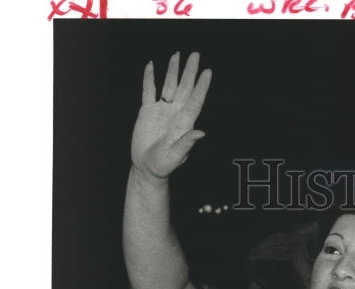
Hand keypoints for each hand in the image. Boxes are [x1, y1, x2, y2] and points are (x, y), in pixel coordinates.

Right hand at [131, 51, 211, 180]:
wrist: (146, 167)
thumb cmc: (164, 165)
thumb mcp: (176, 155)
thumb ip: (187, 143)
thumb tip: (201, 132)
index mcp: (184, 123)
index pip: (195, 100)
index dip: (201, 86)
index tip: (207, 72)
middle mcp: (175, 113)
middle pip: (184, 88)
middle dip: (190, 71)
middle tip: (196, 55)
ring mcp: (162, 110)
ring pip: (168, 85)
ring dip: (173, 71)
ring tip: (177, 55)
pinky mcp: (147, 111)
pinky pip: (149, 91)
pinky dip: (149, 78)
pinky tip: (151, 66)